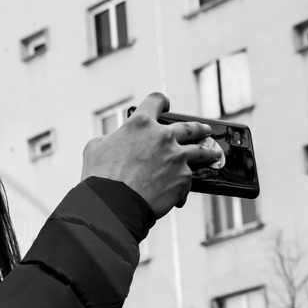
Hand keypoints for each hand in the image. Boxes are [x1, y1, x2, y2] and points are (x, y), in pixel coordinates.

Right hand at [81, 92, 221, 217]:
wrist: (112, 206)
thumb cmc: (98, 179)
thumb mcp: (94, 149)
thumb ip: (110, 139)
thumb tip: (115, 140)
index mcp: (140, 124)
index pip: (155, 101)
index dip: (160, 103)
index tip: (165, 106)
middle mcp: (163, 136)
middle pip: (188, 126)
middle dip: (197, 128)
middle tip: (203, 130)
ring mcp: (177, 156)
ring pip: (201, 150)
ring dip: (208, 151)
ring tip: (213, 154)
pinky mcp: (183, 178)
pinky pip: (189, 180)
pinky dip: (182, 188)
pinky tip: (178, 195)